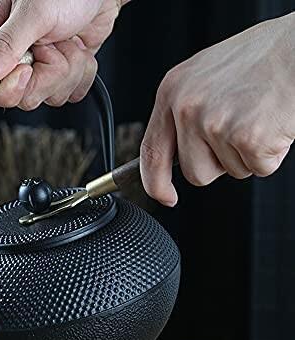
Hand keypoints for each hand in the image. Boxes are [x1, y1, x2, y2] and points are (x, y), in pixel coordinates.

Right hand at [0, 0, 127, 108]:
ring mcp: (39, 67)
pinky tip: (79, 48)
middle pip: (22, 98)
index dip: (9, 87)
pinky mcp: (61, 74)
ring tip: (67, 40)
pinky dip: (83, 72)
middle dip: (47, 75)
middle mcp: (13, 57)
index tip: (26, 70)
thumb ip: (5, 46)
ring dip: (69, 69)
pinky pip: (71, 93)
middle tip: (52, 45)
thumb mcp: (32, 13)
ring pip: (50, 97)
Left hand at [141, 12, 294, 206]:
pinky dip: (271, 154)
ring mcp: (215, 123)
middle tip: (239, 129)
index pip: (151, 151)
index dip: (155, 182)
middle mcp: (187, 107)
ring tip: (258, 118)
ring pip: (228, 172)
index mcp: (172, 91)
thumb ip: (183, 113)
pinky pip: (258, 168)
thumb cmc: (261, 57)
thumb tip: (174, 153)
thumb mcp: (204, 77)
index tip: (165, 197)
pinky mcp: (247, 138)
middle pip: (195, 172)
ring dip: (247, 155)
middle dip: (219, 163)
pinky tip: (274, 123)